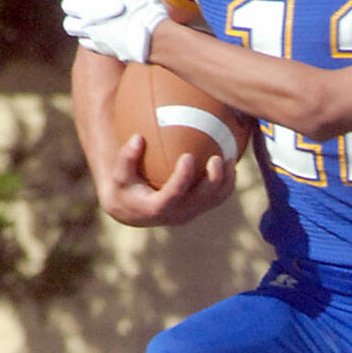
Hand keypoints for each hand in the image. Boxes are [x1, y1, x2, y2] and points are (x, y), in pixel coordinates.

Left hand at [62, 0, 168, 62]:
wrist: (154, 37)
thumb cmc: (143, 5)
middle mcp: (86, 13)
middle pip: (68, 5)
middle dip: (77, 2)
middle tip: (94, 3)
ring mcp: (91, 32)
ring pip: (70, 25)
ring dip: (77, 21)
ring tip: (91, 19)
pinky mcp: (99, 48)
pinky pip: (84, 42)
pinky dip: (89, 37)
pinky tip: (101, 34)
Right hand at [99, 133, 237, 226]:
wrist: (135, 210)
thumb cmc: (126, 188)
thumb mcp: (119, 175)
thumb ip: (126, 158)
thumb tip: (137, 138)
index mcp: (157, 208)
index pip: (173, 194)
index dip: (182, 177)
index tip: (188, 156)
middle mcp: (178, 214)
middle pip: (201, 199)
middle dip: (212, 180)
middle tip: (217, 158)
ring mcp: (191, 213)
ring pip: (214, 200)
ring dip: (226, 181)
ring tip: (231, 159)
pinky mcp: (199, 209)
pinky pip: (218, 197)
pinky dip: (227, 182)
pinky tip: (232, 162)